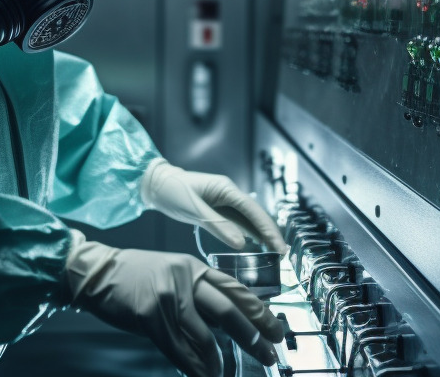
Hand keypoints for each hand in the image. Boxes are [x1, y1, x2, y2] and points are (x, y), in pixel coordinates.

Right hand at [64, 233, 283, 376]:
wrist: (97, 272)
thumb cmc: (135, 275)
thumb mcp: (174, 274)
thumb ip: (199, 292)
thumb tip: (228, 321)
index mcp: (196, 268)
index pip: (236, 290)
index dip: (259, 313)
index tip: (276, 330)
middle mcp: (186, 279)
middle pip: (229, 311)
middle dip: (252, 337)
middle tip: (267, 354)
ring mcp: (169, 297)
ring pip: (204, 336)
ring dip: (217, 361)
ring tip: (224, 375)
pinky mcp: (150, 316)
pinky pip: (178, 349)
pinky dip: (192, 367)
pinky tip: (203, 376)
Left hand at [141, 159, 286, 251]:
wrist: (156, 185)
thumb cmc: (173, 192)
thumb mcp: (194, 210)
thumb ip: (218, 226)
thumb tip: (241, 243)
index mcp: (226, 189)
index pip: (253, 211)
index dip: (268, 229)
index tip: (279, 245)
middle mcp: (230, 194)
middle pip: (256, 215)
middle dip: (270, 233)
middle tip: (283, 254)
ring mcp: (225, 202)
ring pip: (249, 220)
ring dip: (262, 235)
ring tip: (275, 252)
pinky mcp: (218, 210)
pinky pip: (238, 223)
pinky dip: (249, 234)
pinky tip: (257, 245)